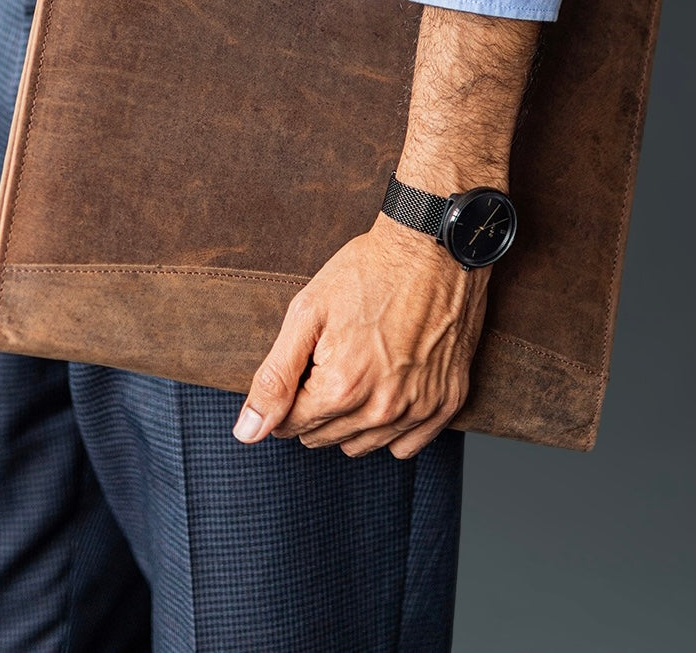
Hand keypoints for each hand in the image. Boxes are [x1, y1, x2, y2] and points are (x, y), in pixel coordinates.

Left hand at [232, 210, 488, 458]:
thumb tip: (248, 432)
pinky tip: (386, 384)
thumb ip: (274, 378)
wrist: (433, 248)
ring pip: (361, 446)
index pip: (289, 425)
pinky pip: (405, 446)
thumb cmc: (367, 272)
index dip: (286, 394)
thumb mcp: (307, 313)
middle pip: (323, 438)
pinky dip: (389, 425)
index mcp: (342, 388)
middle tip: (328, 357)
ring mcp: (420, 410)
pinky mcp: (447, 404)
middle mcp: (382, 410)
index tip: (301, 362)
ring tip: (357, 366)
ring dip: (348, 418)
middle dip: (314, 405)